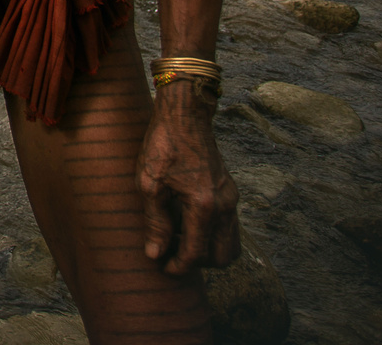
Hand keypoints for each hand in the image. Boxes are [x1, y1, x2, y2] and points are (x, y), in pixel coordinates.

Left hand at [137, 80, 239, 274]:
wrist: (185, 114)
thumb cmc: (164, 145)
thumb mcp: (150, 184)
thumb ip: (155, 222)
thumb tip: (156, 254)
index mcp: (204, 206)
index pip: (197, 254)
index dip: (178, 267)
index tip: (162, 267)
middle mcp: (225, 206)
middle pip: (222, 257)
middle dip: (198, 263)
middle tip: (172, 254)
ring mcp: (231, 199)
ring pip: (229, 243)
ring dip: (208, 250)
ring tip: (179, 239)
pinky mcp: (229, 192)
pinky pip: (228, 226)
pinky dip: (212, 234)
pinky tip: (186, 222)